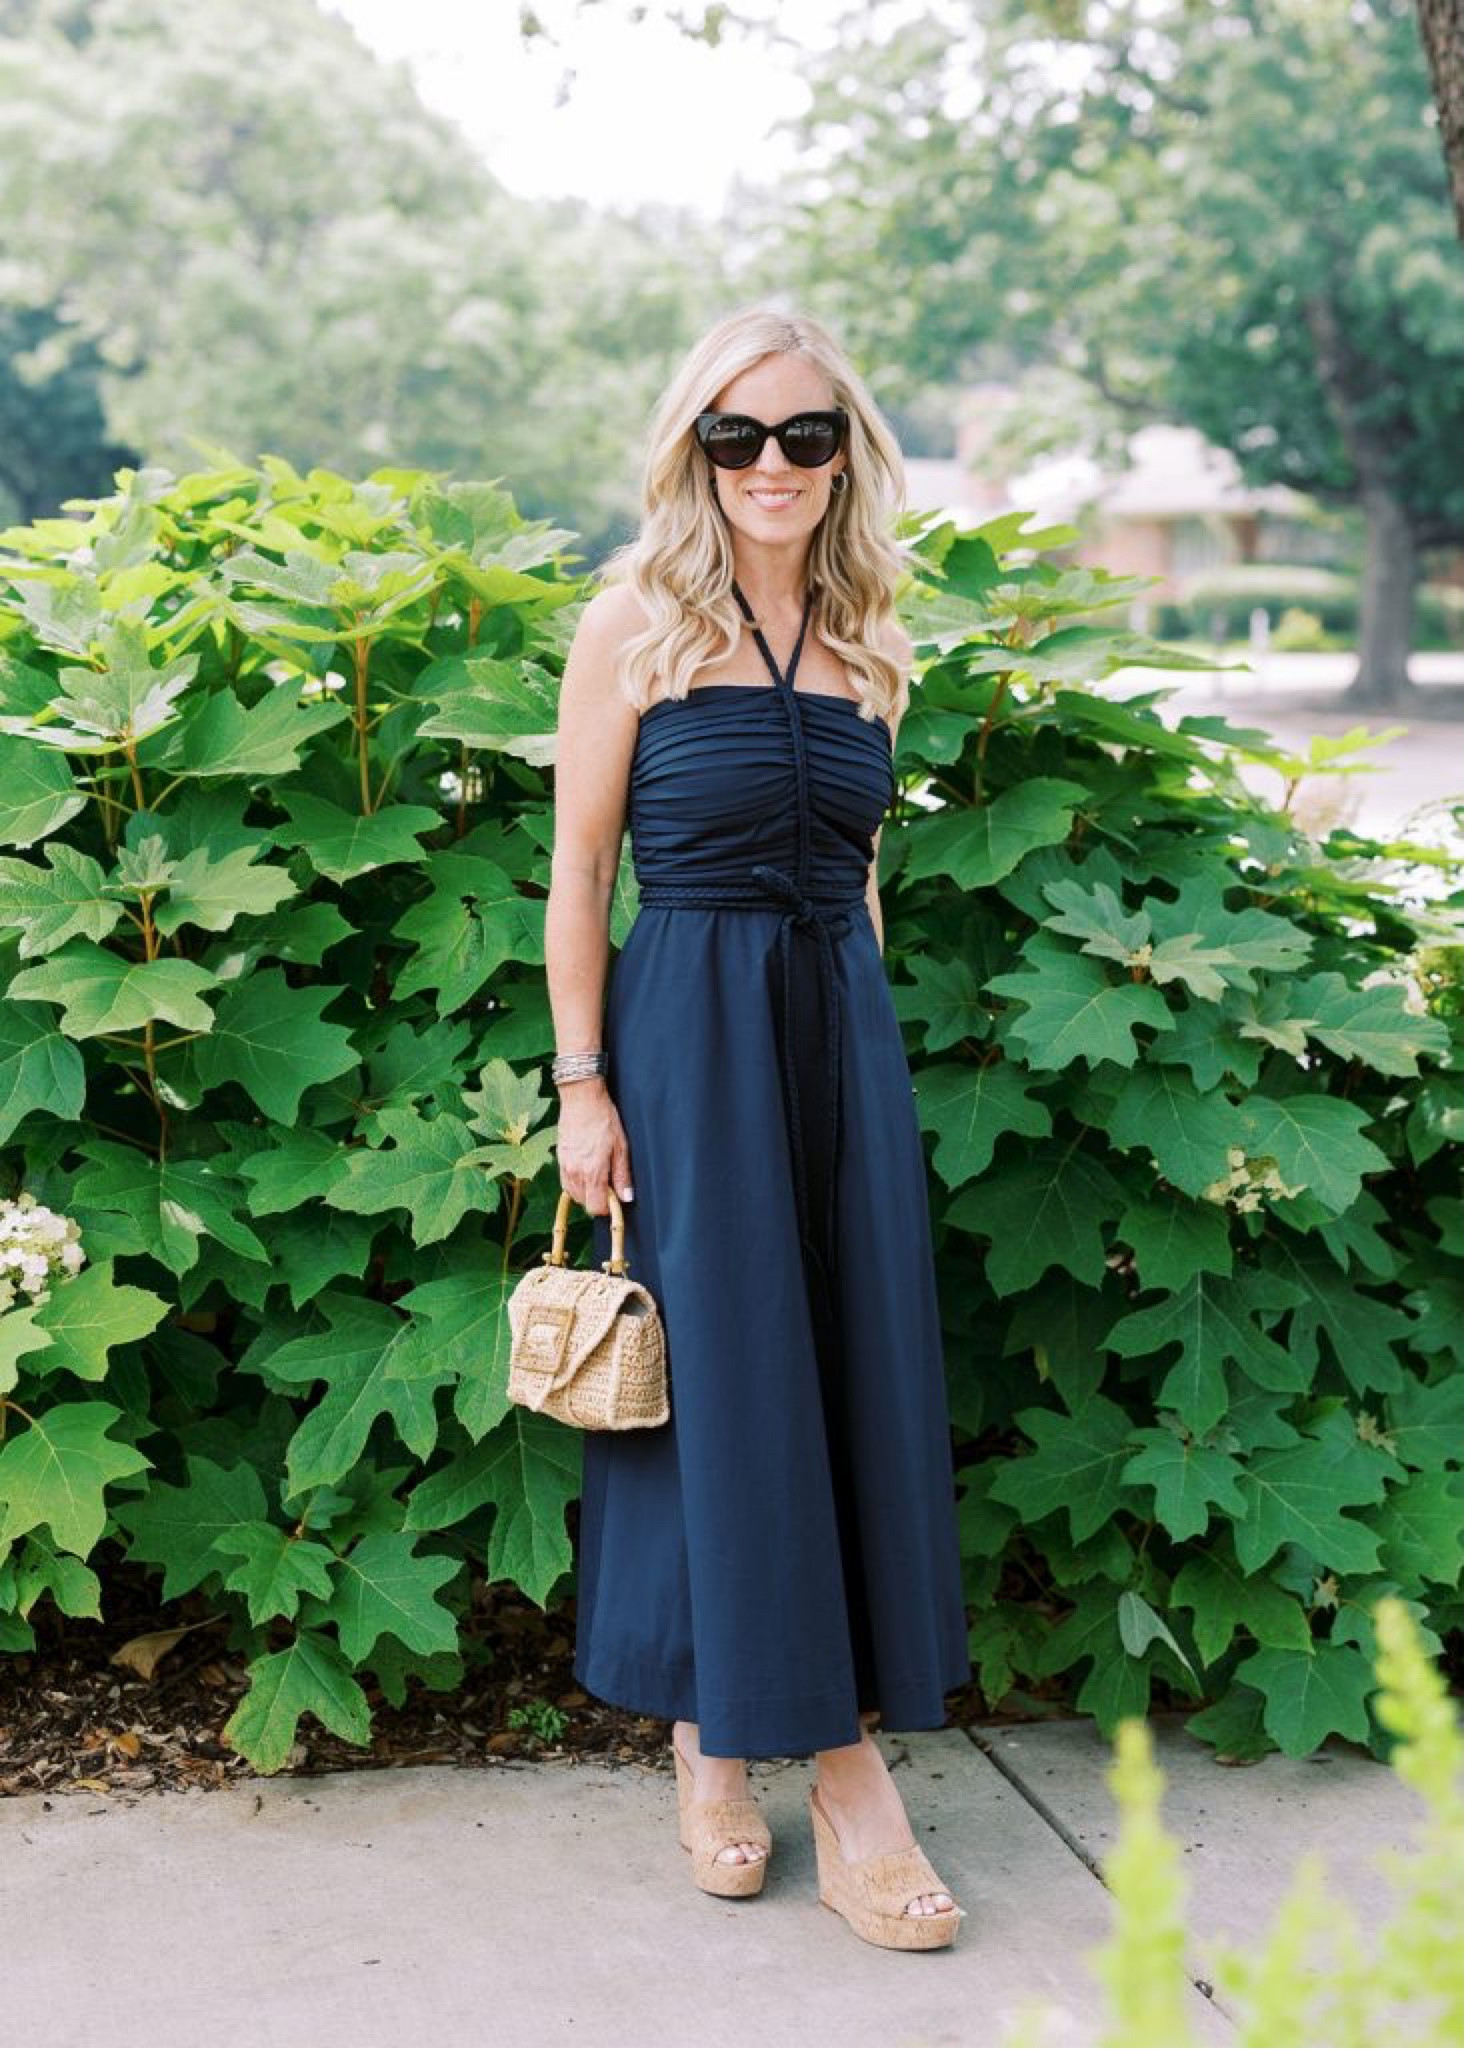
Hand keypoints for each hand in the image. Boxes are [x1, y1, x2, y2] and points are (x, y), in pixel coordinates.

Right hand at [555, 1080, 634, 1215]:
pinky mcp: (559, 1159)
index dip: (607, 1207)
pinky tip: (586, 1169)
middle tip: (609, 1182)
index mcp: (592, 1172)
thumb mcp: (621, 1147)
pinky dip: (576, 1182)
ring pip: (574, 1194)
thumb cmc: (603, 1119)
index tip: (615, 1198)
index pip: (595, 1207)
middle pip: (584, 1203)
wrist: (581, 1099)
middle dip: (597, 1199)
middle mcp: (575, 1173)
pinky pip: (566, 1182)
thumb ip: (623, 1175)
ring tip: (598, 1174)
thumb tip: (626, 1197)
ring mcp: (564, 1166)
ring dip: (586, 1191)